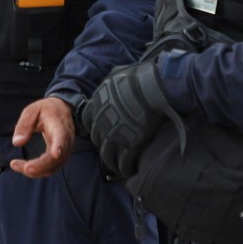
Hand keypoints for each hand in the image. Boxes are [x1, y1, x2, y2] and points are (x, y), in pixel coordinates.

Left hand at [10, 97, 74, 179]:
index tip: (55, 154)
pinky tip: (23, 167)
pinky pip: (50, 169)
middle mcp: (65, 140)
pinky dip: (37, 171)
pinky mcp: (60, 158)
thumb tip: (16, 143)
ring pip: (53, 167)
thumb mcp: (32, 110)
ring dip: (35, 171)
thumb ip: (24, 125)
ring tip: (16, 165)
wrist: (63, 110)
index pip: (61, 136)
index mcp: (59, 125)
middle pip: (56, 158)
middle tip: (25, 168)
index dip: (59, 146)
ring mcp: (64, 151)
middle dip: (41, 166)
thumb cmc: (46, 110)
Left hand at [79, 61, 172, 180]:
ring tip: (119, 165)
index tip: (102, 129)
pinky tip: (129, 169)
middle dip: (104, 144)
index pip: (87, 121)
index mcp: (97, 105)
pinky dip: (126, 167)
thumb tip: (111, 82)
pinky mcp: (130, 145)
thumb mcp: (117, 74)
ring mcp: (115, 135)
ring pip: (108, 154)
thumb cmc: (139, 78)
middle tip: (113, 147)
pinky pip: (124, 161)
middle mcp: (102, 122)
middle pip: (98, 139)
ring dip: (113, 160)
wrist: (155, 88)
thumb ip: (110, 84)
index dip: (95, 125)